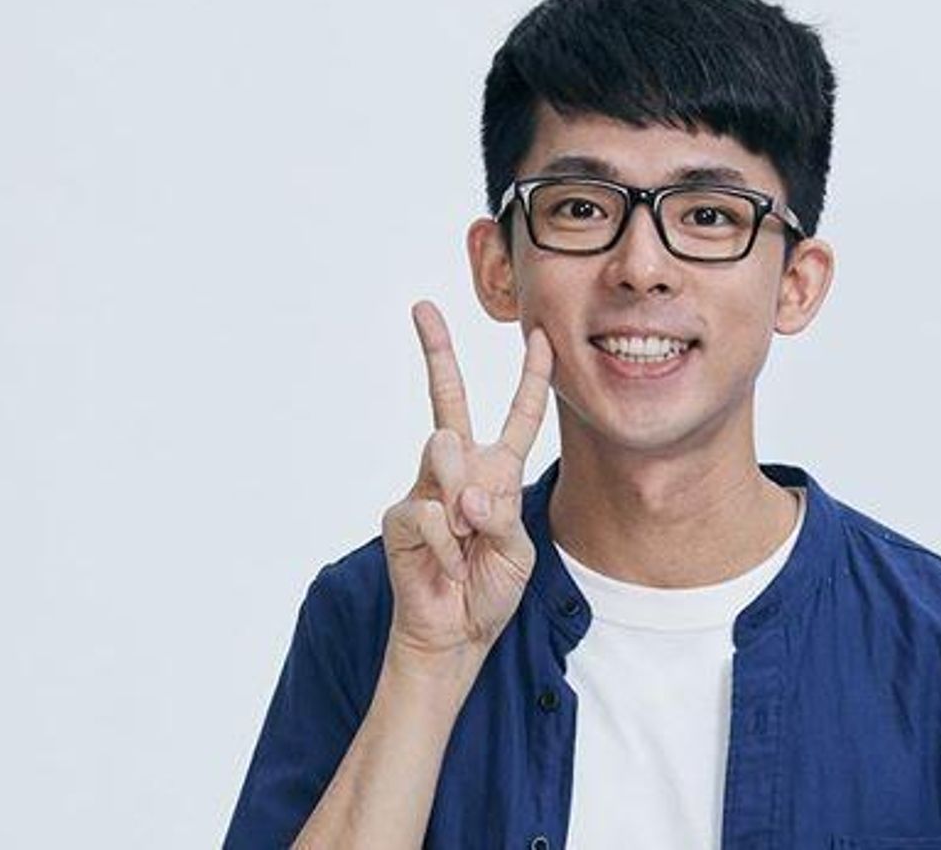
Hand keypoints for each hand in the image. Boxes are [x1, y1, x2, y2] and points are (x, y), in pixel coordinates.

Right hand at [380, 300, 553, 667]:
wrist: (456, 634)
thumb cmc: (489, 589)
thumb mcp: (517, 550)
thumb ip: (501, 516)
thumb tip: (465, 495)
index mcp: (496, 473)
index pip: (517, 417)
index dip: (531, 378)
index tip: (540, 337)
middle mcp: (459, 471)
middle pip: (447, 398)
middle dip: (436, 350)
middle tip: (422, 307)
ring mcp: (426, 489)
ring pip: (443, 451)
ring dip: (464, 500)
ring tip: (467, 539)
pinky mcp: (400, 515)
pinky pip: (429, 510)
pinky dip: (448, 546)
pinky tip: (448, 566)